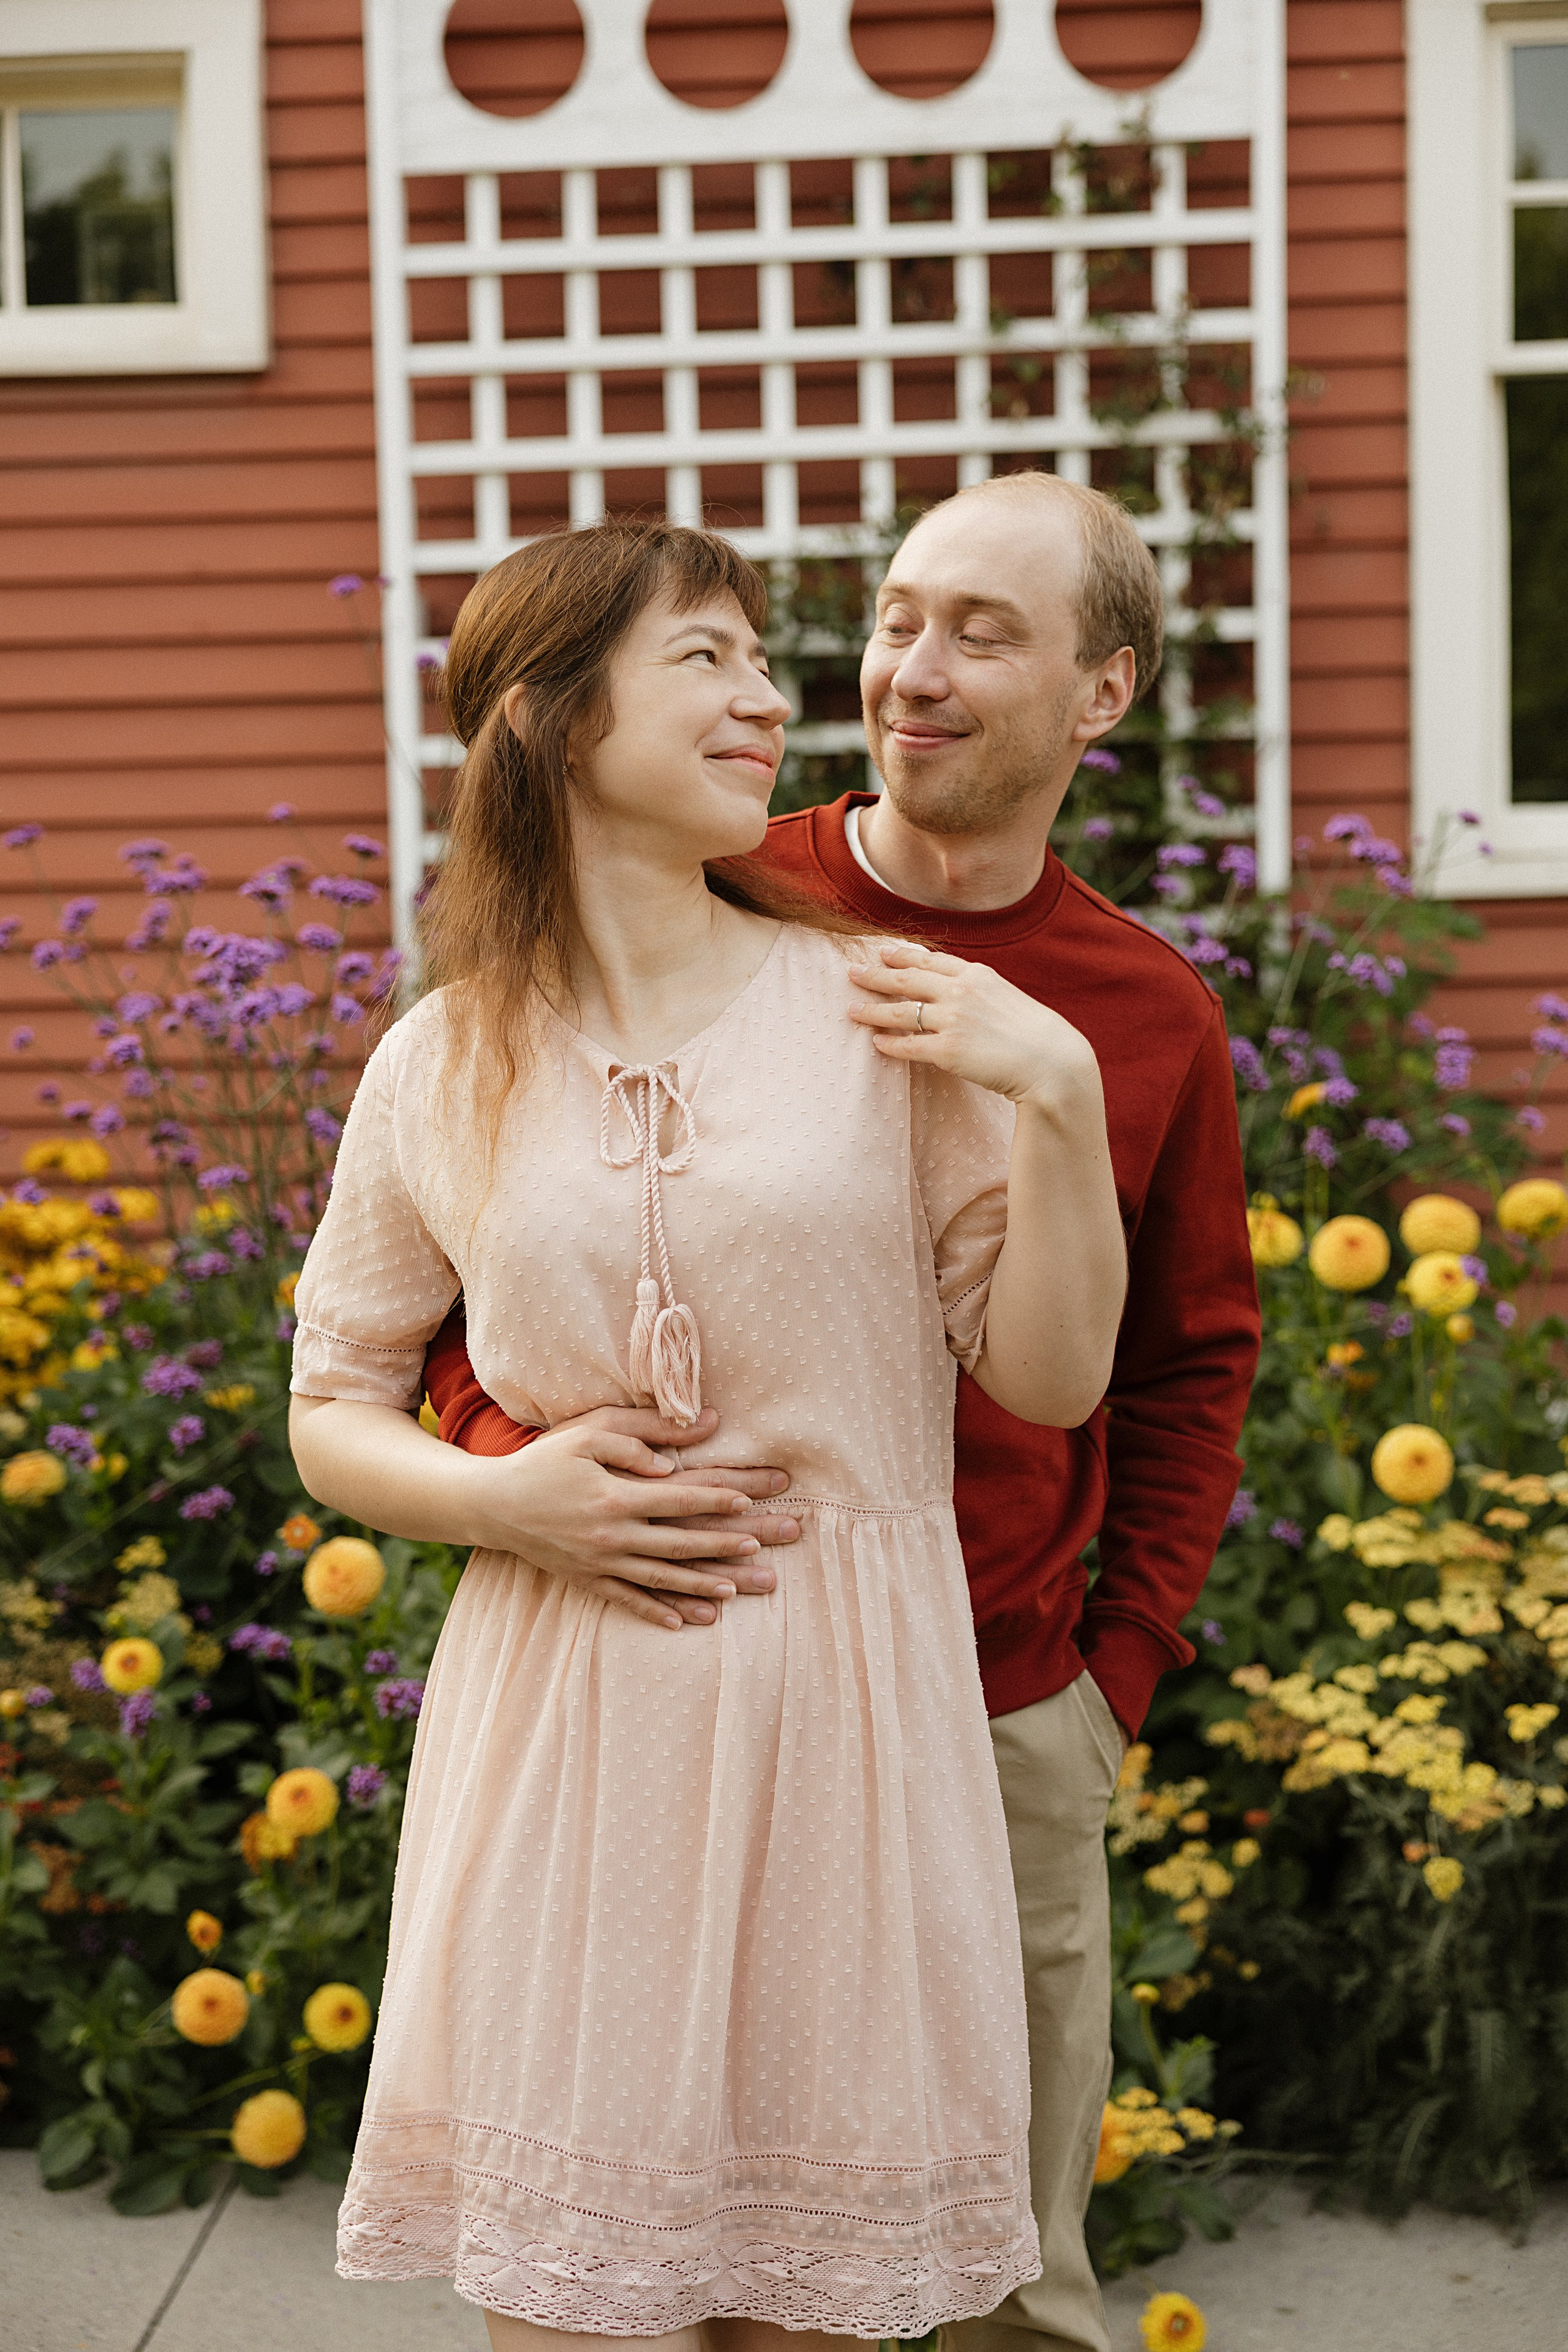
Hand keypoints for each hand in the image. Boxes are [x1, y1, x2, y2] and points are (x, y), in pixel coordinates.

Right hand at [468, 1406, 799, 1631]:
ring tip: (737, 1590)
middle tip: (764, 1549)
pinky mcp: (587, 1580)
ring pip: (661, 1578)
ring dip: (701, 1585)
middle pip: (680, 1542)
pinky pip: (628, 1600)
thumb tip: (690, 1439)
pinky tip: (685, 1622)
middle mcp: (612, 1534)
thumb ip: (639, 1433)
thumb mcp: (587, 1432)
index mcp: (615, 1494)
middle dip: (725, 1546)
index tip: (750, 1501)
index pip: (678, 1498)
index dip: (716, 1500)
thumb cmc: (544, 1460)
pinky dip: (656, 1612)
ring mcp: (599, 1562)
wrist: (492, 1504)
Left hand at [846, 941, 1100, 1110]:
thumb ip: (981, 992)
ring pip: (901, 1011)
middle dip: (875, 974)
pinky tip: (876, 1043)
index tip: (883, 951)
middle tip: (851, 972)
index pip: (931, 959)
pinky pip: (909, 1046)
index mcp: (977, 975)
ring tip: (852, 1009)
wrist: (1052, 1062)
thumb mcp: (1008, 999)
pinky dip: (890, 1044)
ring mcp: (953, 1020)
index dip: (903, 954)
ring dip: (873, 1010)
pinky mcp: (948, 1051)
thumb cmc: (1036, 1036)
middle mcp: (961, 992)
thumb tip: (961, 994)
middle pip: (907, 979)